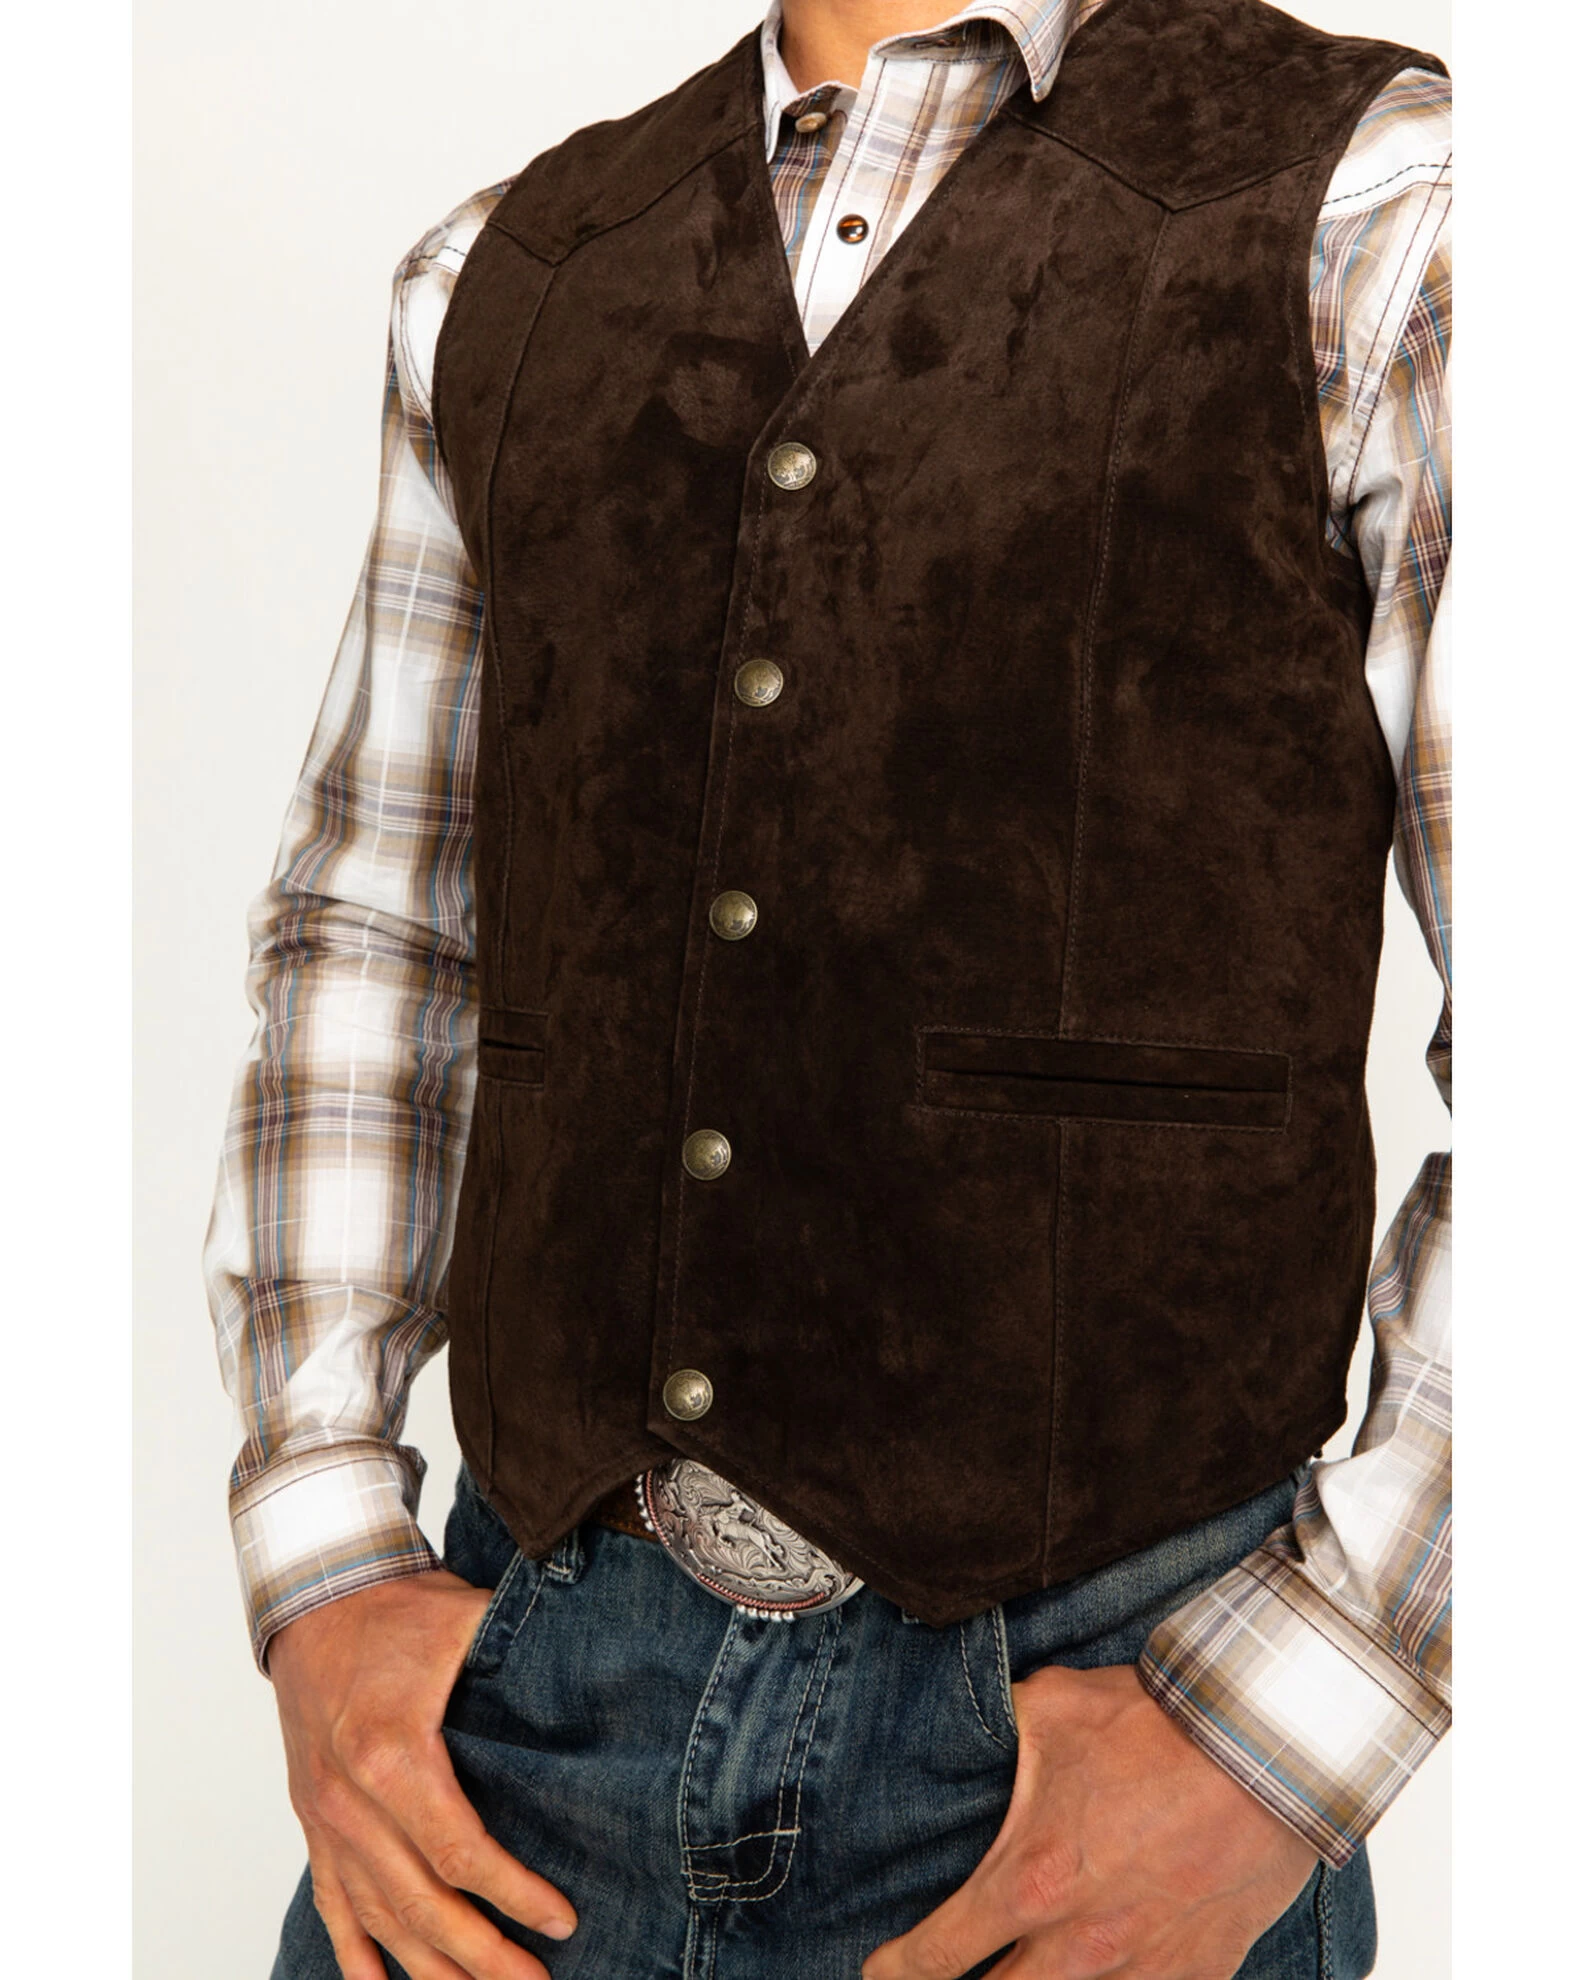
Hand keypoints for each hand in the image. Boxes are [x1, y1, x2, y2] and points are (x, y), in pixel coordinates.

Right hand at [268, 1567, 577, 1979]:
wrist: (316, 1598)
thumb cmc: (396, 1609)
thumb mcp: (464, 1619)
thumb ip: (520, 1651)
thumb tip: (598, 1670)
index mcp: (390, 1756)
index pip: (458, 1853)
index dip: (513, 1895)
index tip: (562, 1920)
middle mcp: (349, 1802)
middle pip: (420, 1906)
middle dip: (482, 1958)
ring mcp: (325, 1820)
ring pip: (378, 1920)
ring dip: (431, 1969)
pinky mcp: (312, 1823)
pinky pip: (331, 1904)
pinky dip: (356, 1953)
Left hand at [861, 1663, 1316, 1979]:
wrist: (1266, 1751)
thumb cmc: (1158, 1725)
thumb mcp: (1053, 1706)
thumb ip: (1001, 1730)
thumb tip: (972, 1726)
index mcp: (1030, 1881)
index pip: (939, 1956)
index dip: (896, 1971)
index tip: (880, 1971)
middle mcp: (1079, 1945)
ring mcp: (1142, 1970)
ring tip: (1020, 1976)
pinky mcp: (1199, 1976)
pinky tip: (1101, 1976)